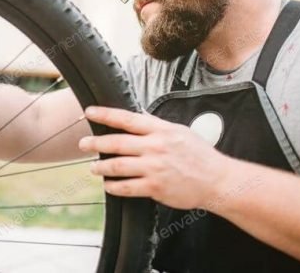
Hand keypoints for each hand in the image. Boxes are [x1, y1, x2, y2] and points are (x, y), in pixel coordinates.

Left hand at [79, 106, 231, 209]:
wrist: (217, 180)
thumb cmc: (200, 155)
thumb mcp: (179, 131)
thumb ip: (156, 124)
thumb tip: (137, 113)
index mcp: (160, 131)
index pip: (127, 119)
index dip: (105, 114)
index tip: (89, 112)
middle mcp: (155, 147)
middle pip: (116, 143)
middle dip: (95, 143)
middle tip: (83, 144)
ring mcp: (154, 168)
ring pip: (117, 166)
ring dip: (101, 167)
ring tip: (93, 167)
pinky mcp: (155, 187)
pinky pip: (127, 187)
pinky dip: (113, 187)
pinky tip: (108, 186)